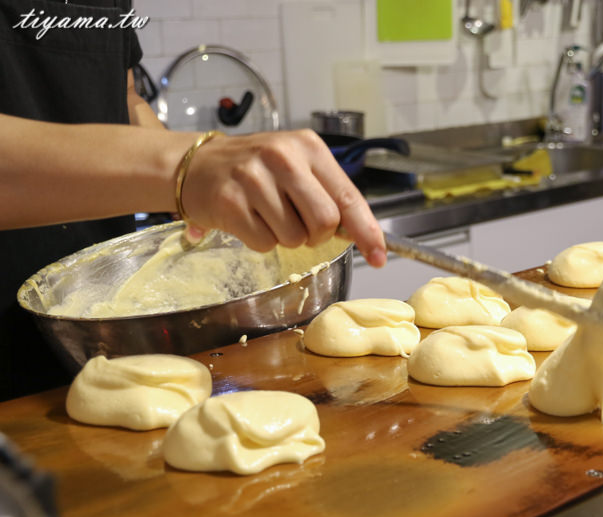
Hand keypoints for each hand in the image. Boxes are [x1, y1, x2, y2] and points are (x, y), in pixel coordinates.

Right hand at [180, 129, 385, 266]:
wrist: (195, 165)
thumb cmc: (254, 169)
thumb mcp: (297, 167)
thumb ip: (330, 194)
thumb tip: (363, 234)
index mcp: (308, 147)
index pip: (348, 197)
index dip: (367, 231)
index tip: (379, 255)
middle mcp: (282, 157)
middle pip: (325, 222)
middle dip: (317, 235)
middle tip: (298, 223)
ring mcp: (253, 178)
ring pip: (295, 237)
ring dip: (286, 238)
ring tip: (267, 215)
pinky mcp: (230, 202)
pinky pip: (265, 244)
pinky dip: (261, 241)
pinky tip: (249, 219)